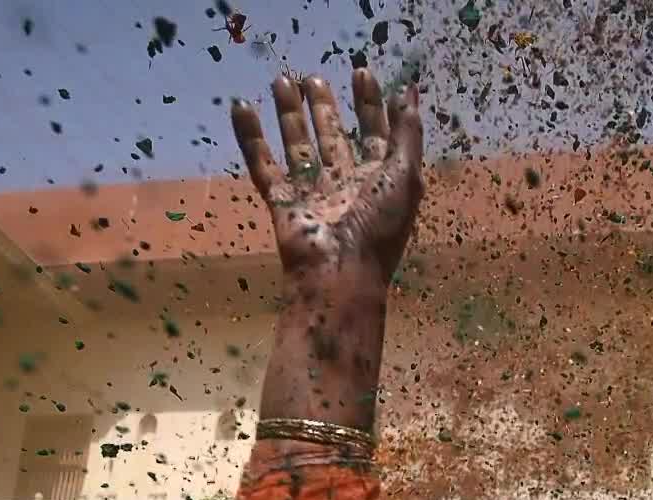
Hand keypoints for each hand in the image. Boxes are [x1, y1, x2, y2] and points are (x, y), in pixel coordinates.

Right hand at [231, 70, 423, 287]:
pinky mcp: (281, 202)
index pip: (375, 133)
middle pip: (333, 136)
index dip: (370, 104)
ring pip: (298, 146)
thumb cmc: (378, 227)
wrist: (339, 275)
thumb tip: (411, 90)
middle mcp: (345, 184)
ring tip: (281, 80)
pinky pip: (263, 164)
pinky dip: (250, 137)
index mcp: (378, 180)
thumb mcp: (405, 176)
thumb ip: (407, 133)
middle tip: (313, 76)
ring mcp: (311, 193)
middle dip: (325, 107)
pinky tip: (241, 107)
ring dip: (290, 114)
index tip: (361, 72)